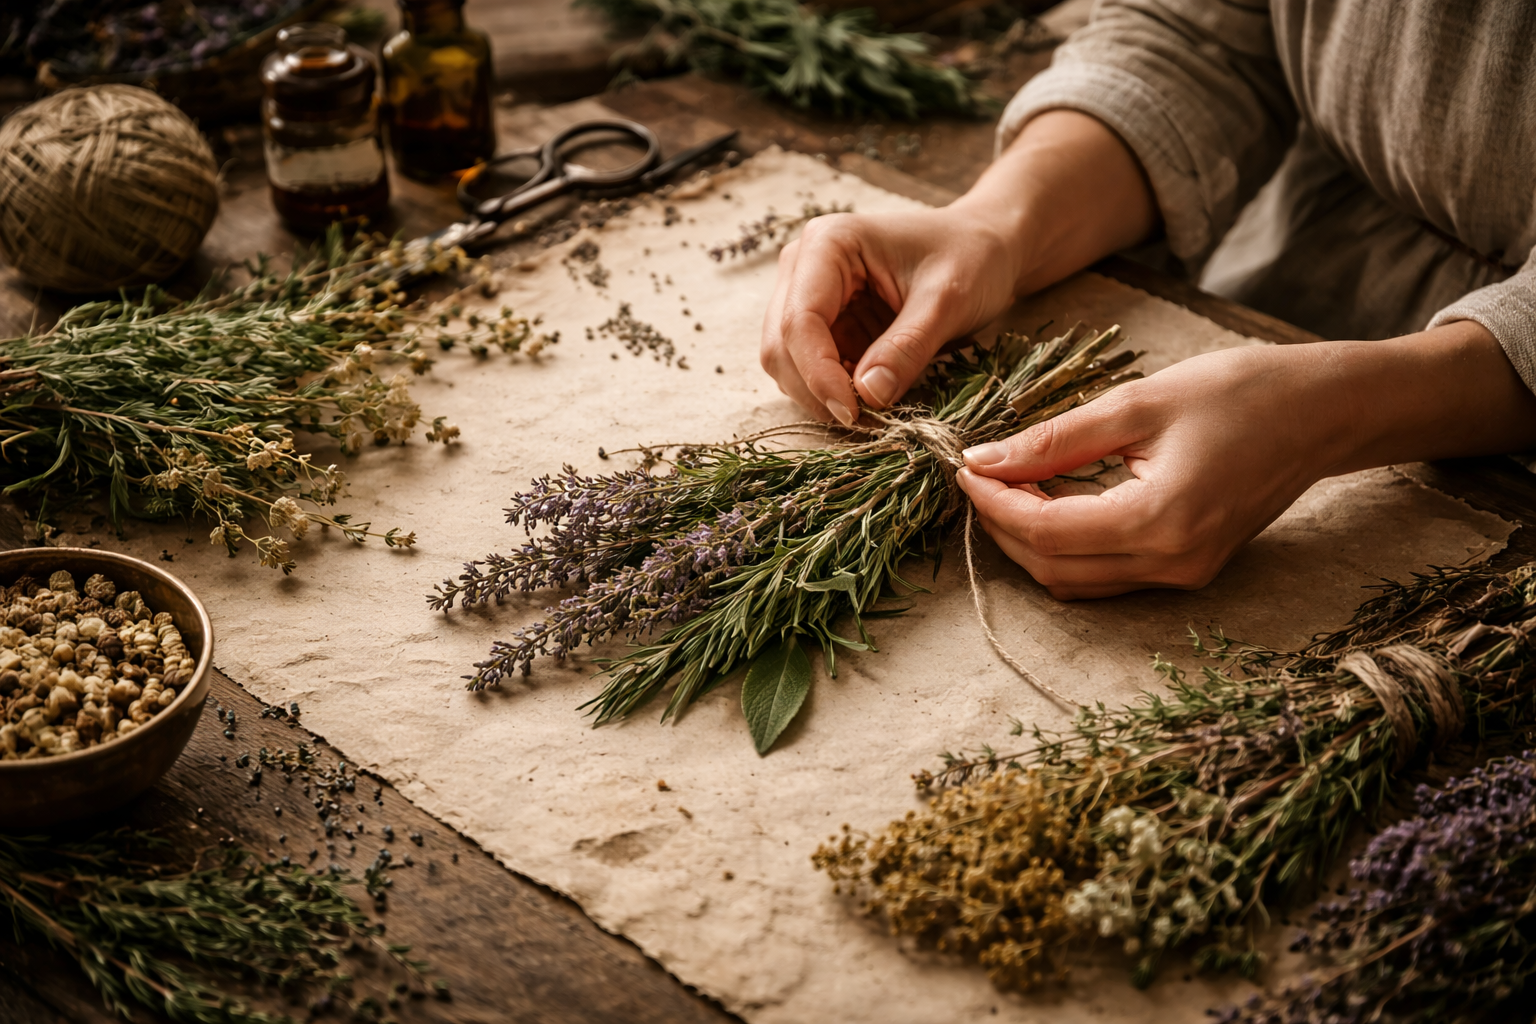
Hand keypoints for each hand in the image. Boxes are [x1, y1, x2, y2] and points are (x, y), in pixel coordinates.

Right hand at [759, 207, 1020, 423]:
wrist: (984, 248)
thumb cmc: (971, 258)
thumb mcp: (948, 300)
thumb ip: (907, 347)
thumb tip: (868, 397)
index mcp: (828, 244)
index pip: (800, 319)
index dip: (819, 373)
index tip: (854, 412)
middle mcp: (803, 267)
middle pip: (781, 345)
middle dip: (816, 389)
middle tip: (865, 421)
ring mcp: (806, 296)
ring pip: (786, 363)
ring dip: (820, 395)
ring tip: (872, 409)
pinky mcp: (821, 324)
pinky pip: (808, 370)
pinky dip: (832, 392)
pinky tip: (868, 397)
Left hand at [956, 323, 1535, 598]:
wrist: (1325, 411)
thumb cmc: (1240, 392)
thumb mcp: (1137, 403)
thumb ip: (1054, 439)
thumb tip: (983, 460)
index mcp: (1160, 521)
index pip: (1046, 532)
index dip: (993, 504)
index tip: (963, 466)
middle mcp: (1172, 564)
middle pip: (1053, 569)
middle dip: (1003, 526)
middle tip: (979, 474)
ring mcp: (1184, 575)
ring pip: (1076, 582)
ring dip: (1031, 541)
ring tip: (1007, 485)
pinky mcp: (1189, 569)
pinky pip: (1107, 575)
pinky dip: (1067, 545)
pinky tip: (1051, 500)